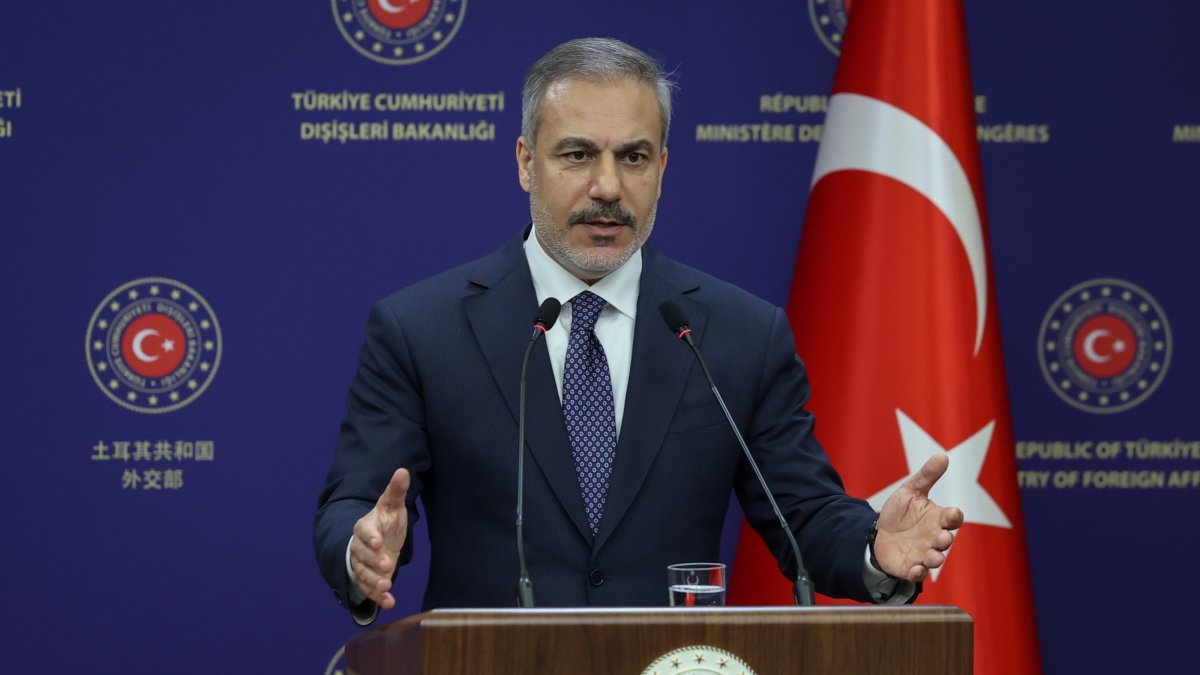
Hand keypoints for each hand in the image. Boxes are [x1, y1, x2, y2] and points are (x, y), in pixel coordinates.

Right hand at [350, 468, 409, 609]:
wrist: (377, 540)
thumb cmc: (385, 522)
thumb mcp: (391, 506)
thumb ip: (396, 491)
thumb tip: (403, 470)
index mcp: (365, 528)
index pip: (364, 532)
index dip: (370, 537)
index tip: (378, 542)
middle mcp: (360, 548)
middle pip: (362, 556)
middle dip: (374, 562)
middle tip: (387, 567)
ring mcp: (362, 565)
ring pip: (364, 575)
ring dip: (374, 582)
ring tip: (387, 586)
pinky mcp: (367, 579)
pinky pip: (369, 589)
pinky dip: (378, 597)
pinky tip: (389, 603)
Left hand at [874, 454, 963, 581]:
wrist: (879, 534)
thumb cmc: (900, 513)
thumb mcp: (910, 491)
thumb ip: (926, 476)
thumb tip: (943, 456)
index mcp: (937, 518)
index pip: (953, 518)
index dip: (954, 516)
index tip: (952, 514)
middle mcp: (934, 537)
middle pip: (946, 540)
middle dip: (945, 540)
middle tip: (942, 538)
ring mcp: (923, 553)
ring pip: (935, 559)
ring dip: (935, 558)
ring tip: (933, 557)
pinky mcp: (910, 567)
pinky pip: (917, 573)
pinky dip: (918, 573)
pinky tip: (915, 569)